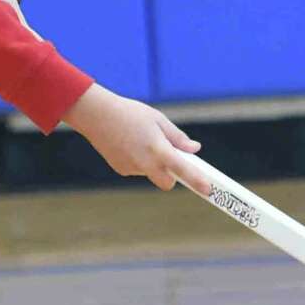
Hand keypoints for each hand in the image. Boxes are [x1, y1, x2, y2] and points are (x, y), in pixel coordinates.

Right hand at [63, 84, 208, 193]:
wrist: (96, 116)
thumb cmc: (130, 114)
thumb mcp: (158, 120)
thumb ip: (177, 137)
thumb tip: (194, 149)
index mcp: (157, 149)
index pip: (182, 169)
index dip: (197, 180)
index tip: (209, 190)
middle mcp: (145, 163)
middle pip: (167, 183)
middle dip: (172, 176)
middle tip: (172, 160)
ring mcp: (131, 168)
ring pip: (150, 173)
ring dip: (152, 164)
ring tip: (141, 140)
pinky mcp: (120, 169)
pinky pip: (137, 169)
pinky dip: (138, 161)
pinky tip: (129, 144)